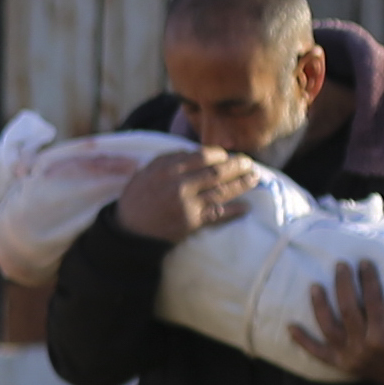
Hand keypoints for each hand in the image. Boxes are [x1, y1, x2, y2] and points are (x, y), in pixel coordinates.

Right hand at [114, 146, 263, 243]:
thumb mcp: (146, 173)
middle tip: (249, 163)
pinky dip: (234, 211)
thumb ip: (168, 160)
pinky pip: (218, 214)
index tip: (226, 156)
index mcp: (167, 169)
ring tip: (255, 178)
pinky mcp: (192, 222)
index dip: (219, 155)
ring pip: (222, 191)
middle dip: (237, 166)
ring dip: (242, 184)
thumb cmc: (137, 199)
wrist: (128, 231)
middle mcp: (179, 185)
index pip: (203, 156)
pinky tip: (246, 207)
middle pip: (216, 172)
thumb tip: (194, 152)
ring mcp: (187, 204)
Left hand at [290, 258, 383, 384]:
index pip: (373, 302)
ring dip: (319, 306)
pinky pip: (316, 352)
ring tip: (314, 286)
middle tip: (340, 265)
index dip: (368, 281)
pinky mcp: (337, 364)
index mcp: (383, 336)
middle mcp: (362, 346)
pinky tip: (290, 326)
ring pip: (328, 328)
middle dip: (343, 286)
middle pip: (347, 311)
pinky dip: (302, 341)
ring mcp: (347, 356)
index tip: (364, 262)